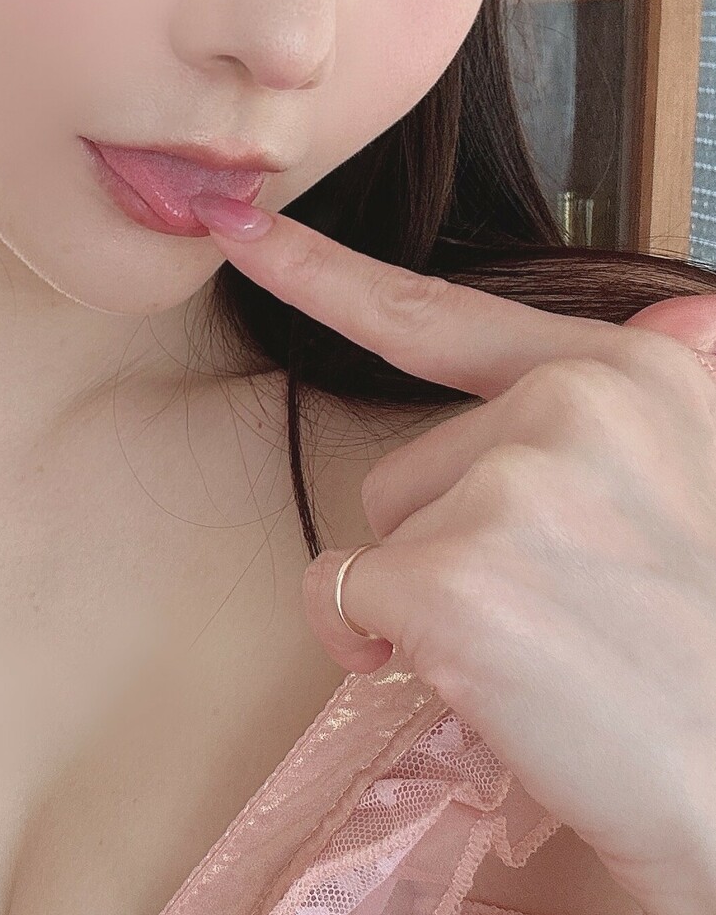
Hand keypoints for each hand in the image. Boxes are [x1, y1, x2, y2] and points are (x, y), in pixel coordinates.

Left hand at [190, 194, 715, 914]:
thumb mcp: (709, 481)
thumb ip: (650, 408)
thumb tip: (679, 309)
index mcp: (636, 370)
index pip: (452, 317)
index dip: (330, 275)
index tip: (246, 228)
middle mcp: (572, 403)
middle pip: (409, 464)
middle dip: (452, 545)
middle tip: (561, 616)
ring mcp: (510, 485)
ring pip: (383, 534)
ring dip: (431, 602)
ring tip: (548, 650)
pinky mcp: (450, 577)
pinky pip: (346, 597)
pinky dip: (382, 650)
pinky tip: (492, 687)